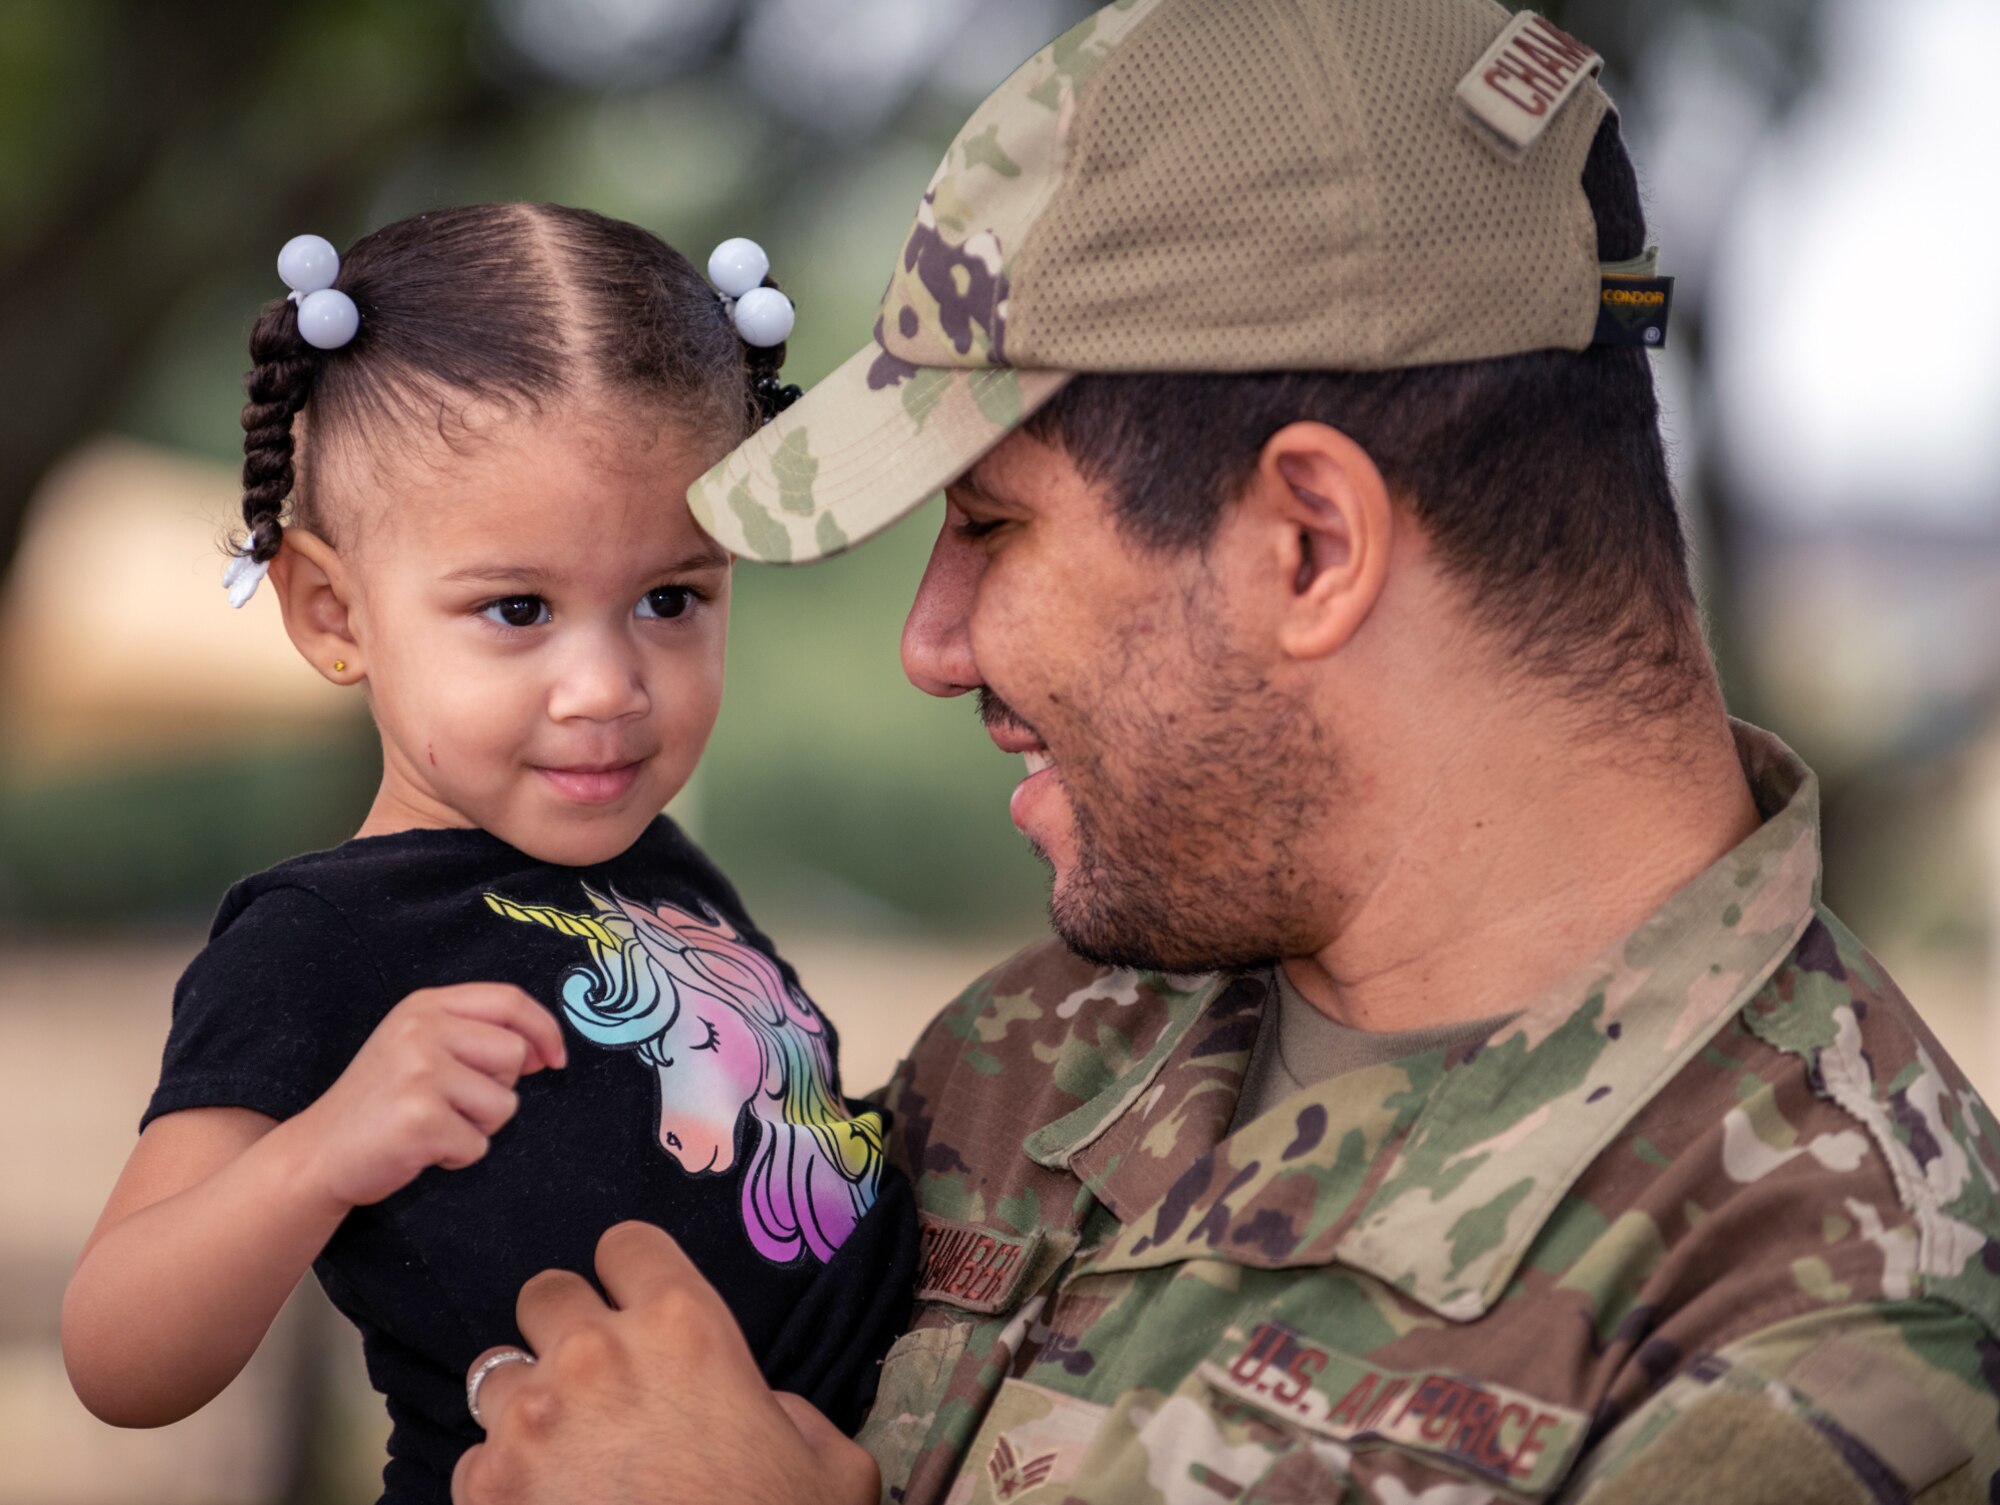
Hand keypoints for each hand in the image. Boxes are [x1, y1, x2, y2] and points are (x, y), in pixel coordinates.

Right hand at [295, 983, 565, 1208]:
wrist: (318, 1152)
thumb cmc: (380, 1102)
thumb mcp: (419, 1047)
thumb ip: (476, 1036)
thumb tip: (546, 1050)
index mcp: (426, 1005)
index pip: (509, 1000)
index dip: (545, 1029)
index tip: (556, 1059)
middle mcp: (422, 1030)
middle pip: (514, 1054)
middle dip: (498, 1089)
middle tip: (452, 1103)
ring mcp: (420, 1073)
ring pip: (504, 1104)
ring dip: (478, 1127)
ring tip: (433, 1124)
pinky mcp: (422, 1120)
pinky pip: (478, 1144)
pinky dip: (456, 1155)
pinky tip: (421, 1148)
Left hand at [452, 1222, 879, 1504]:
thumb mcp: (829, 1462)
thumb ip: (788, 1408)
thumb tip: (758, 1406)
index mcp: (685, 1326)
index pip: (627, 1244)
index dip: (632, 1275)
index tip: (638, 1309)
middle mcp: (597, 1353)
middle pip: (546, 1292)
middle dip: (565, 1328)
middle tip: (594, 1378)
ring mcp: (530, 1420)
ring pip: (496, 1371)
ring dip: (527, 1401)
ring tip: (559, 1447)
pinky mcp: (485, 1488)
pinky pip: (474, 1458)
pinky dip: (501, 1479)